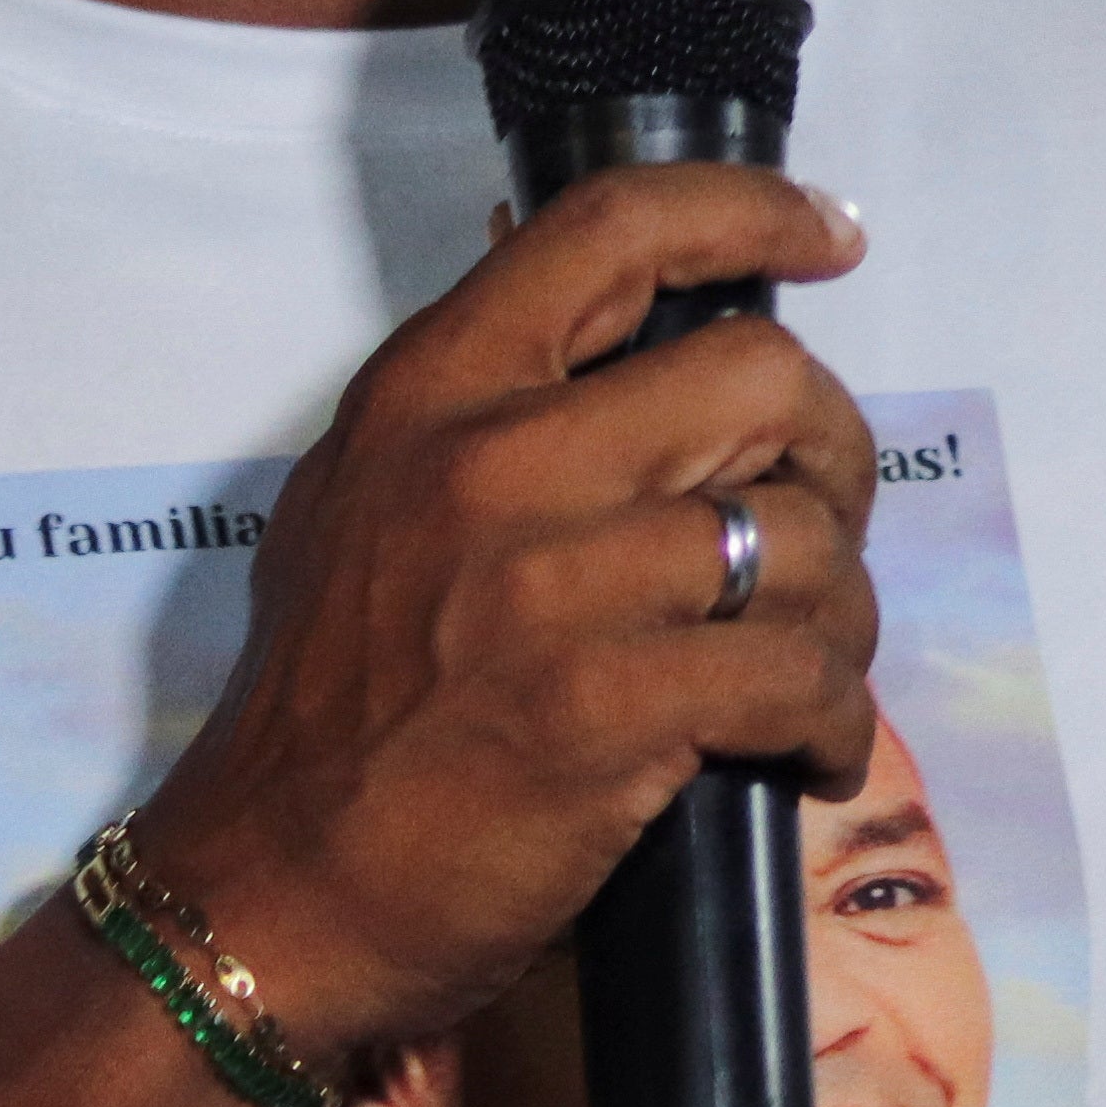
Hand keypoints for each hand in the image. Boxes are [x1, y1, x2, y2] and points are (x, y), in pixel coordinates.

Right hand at [134, 163, 877, 1066]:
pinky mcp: (609, 710)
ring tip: (808, 670)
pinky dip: (833, 721)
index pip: (615, 229)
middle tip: (818, 523)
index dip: (750, 209)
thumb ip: (471, 415)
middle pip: (761, 377)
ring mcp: (554, 584)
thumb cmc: (320, 713)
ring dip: (841, 611)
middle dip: (832, 451)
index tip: (831, 233)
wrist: (264, 897)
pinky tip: (805, 758)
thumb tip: (606, 344)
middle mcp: (495, 459)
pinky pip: (802, 674)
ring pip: (804, 535)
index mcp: (433, 389)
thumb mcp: (356, 504)